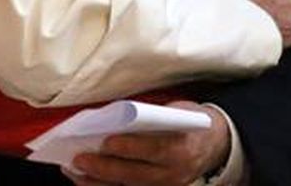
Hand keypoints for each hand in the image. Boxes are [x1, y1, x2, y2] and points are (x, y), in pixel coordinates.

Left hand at [63, 102, 227, 184]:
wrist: (215, 144)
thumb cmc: (191, 121)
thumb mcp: (178, 112)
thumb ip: (152, 116)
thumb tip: (115, 117)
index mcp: (182, 147)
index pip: (153, 149)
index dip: (129, 147)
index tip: (107, 141)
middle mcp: (174, 173)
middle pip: (135, 174)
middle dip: (104, 168)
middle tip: (79, 159)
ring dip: (99, 182)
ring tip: (75, 173)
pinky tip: (89, 181)